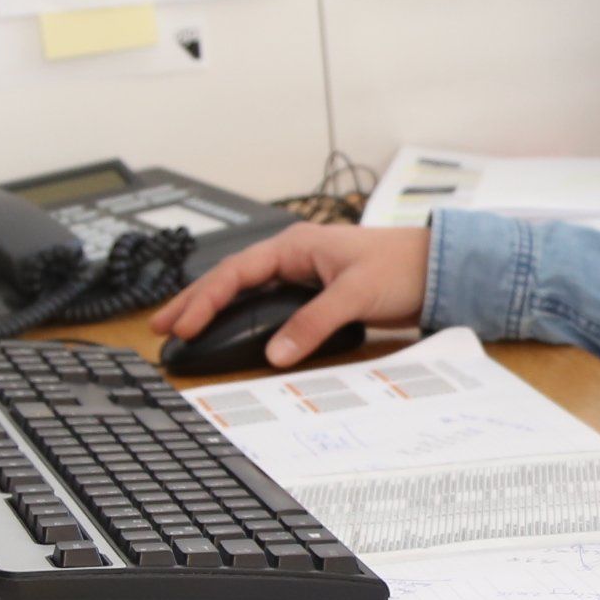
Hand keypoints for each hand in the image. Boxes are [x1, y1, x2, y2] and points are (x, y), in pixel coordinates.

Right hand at [148, 222, 428, 367]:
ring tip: (183, 329)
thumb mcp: (355, 294)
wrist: (439, 268)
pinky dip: (244, 315)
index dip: (205, 300)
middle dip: (194, 302)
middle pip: (231, 279)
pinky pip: (268, 303)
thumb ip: (314, 323)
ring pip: (246, 291)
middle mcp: (293, 256)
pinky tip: (230, 329)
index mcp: (295, 245)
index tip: (182, 325)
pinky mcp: (315, 292)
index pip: (236, 272)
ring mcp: (302, 274)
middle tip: (160, 328)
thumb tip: (275, 354)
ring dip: (215, 308)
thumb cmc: (401, 267)